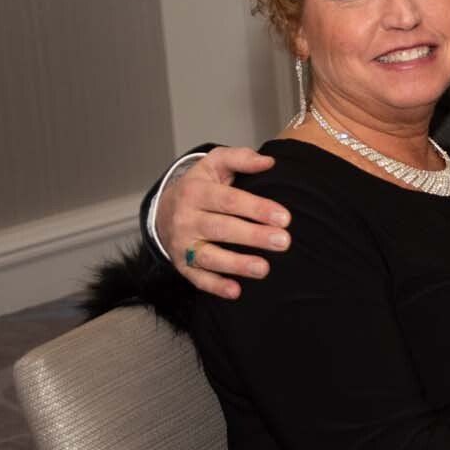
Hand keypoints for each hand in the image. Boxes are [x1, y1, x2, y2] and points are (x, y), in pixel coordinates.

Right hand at [160, 147, 289, 298]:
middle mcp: (186, 218)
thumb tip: (269, 162)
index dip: (257, 209)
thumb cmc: (201, 185)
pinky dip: (215, 286)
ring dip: (236, 264)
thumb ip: (241, 158)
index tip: (285, 218)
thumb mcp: (215, 163)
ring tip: (264, 269)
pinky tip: (236, 292)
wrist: (164, 207)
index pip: (230, 200)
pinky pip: (197, 278)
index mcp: (196, 191)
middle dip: (253, 236)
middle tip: (283, 242)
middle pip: (222, 228)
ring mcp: (182, 243)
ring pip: (209, 256)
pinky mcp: (181, 264)